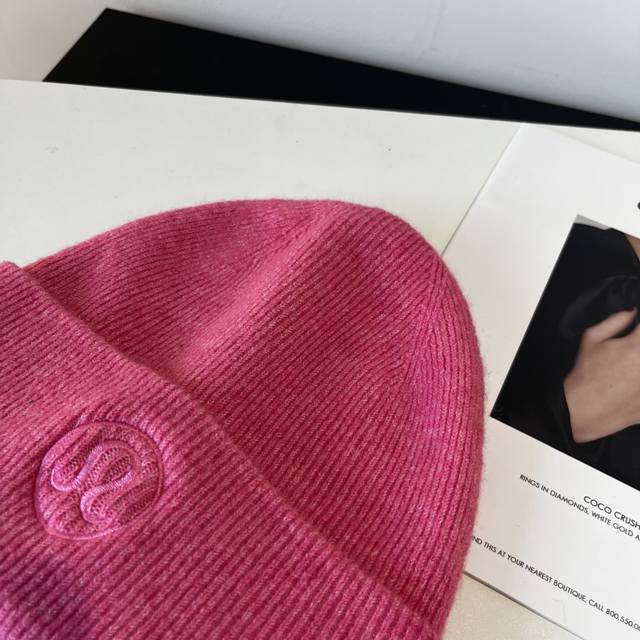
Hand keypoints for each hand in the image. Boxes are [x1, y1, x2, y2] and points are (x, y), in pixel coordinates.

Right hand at [563, 308, 639, 442]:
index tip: (635, 334)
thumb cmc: (586, 374)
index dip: (639, 329)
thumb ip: (615, 321)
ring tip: (629, 369)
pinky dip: (638, 388)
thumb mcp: (591, 339)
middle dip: (637, 349)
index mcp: (636, 346)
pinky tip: (631, 385)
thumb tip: (632, 312)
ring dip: (638, 367)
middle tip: (630, 355)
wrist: (583, 408)